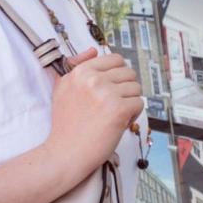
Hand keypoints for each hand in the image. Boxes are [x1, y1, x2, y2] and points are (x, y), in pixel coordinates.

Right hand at [43, 48, 143, 185]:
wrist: (65, 152)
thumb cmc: (65, 124)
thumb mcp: (62, 88)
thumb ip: (76, 66)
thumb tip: (93, 50)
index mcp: (81, 72)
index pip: (115, 59)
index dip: (118, 75)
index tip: (112, 89)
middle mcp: (93, 79)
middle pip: (129, 73)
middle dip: (125, 89)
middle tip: (114, 105)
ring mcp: (107, 94)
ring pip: (136, 88)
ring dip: (130, 102)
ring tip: (116, 114)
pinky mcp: (119, 110)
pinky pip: (139, 103)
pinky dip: (134, 114)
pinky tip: (121, 122)